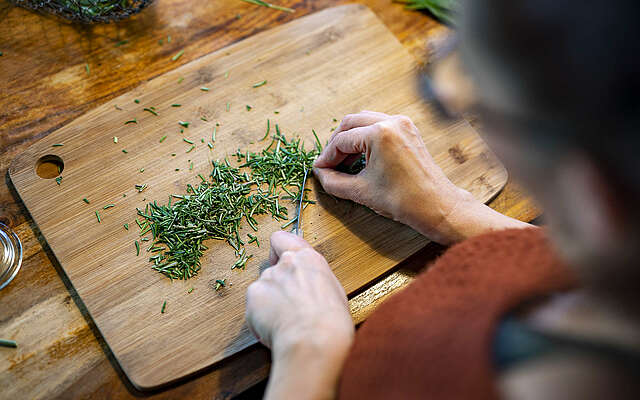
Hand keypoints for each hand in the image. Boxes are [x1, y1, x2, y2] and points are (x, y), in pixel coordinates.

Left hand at [246, 231, 353, 398]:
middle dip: (277, 286)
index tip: (279, 260)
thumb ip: (315, 280)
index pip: (282, 239)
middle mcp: (286, 264)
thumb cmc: (331, 322)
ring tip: (285, 323)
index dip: (277, 251)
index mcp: (308, 260)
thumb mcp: (333, 292)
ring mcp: (267, 278)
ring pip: (263, 290)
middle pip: (273, 270)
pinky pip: (253, 307)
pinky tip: (275, 329)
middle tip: (289, 307)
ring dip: (269, 303)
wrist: (314, 340)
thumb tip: (310, 287)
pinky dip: (259, 318)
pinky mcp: (253, 296)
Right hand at [313, 111, 530, 243]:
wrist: (436, 206)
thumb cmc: (403, 200)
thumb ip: (334, 181)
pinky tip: (360, 157)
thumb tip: (320, 174)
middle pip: (350, 123)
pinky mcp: (409, 130)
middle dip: (336, 143)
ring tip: (342, 162)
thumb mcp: (361, 191)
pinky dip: (366, 138)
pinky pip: (379, 126)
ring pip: (365, 121)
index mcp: (380, 133)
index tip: (319, 169)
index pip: (342, 140)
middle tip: (328, 163)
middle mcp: (391, 121)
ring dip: (350, 139)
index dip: (326, 156)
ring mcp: (403, 123)